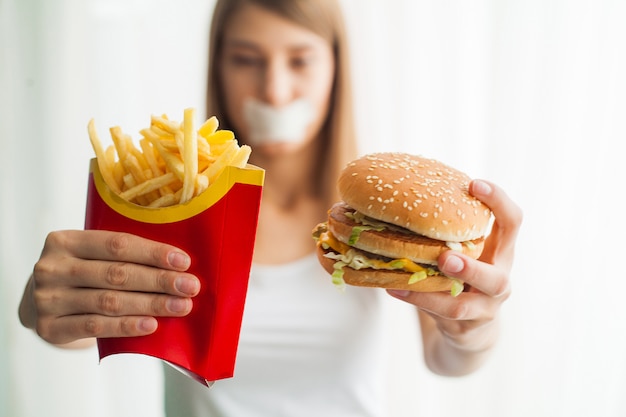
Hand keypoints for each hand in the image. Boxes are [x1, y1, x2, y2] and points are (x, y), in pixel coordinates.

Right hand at [19, 230, 200, 344]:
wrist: (39, 303)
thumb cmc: (80, 273)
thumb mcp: (91, 255)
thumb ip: (123, 255)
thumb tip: (178, 264)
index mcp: (65, 241)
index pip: (117, 244)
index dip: (153, 253)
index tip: (184, 262)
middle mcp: (52, 268)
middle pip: (116, 274)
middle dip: (159, 280)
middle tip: (190, 287)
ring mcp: (48, 299)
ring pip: (109, 302)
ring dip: (151, 304)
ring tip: (180, 306)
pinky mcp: (49, 327)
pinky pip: (95, 327)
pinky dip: (126, 326)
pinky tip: (151, 325)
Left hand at [388, 179, 521, 369]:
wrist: (470, 332)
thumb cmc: (461, 280)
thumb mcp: (462, 254)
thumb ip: (444, 234)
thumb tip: (393, 198)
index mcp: (499, 254)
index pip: (511, 223)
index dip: (498, 202)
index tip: (475, 184)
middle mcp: (498, 282)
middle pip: (497, 276)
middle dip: (471, 267)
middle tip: (446, 257)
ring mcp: (484, 310)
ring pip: (467, 305)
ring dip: (439, 294)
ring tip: (421, 280)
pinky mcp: (465, 328)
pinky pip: (443, 316)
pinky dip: (419, 300)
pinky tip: (396, 289)